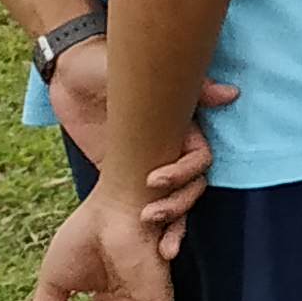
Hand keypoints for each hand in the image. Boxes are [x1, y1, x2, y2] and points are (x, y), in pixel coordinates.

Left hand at [42, 44, 238, 254]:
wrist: (70, 70)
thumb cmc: (110, 61)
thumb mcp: (146, 71)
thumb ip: (192, 86)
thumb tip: (232, 95)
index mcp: (181, 124)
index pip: (199, 158)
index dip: (185, 173)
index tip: (154, 181)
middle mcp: (168, 145)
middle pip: (189, 186)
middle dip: (177, 206)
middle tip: (149, 218)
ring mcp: (144, 161)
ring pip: (170, 199)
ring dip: (169, 222)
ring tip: (151, 238)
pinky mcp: (118, 173)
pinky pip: (138, 201)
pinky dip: (145, 223)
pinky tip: (139, 239)